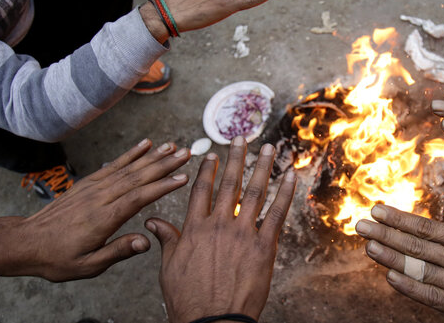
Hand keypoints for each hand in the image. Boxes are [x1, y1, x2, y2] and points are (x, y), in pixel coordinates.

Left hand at [0, 139, 190, 281]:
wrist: (26, 243)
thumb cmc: (58, 258)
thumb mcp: (87, 265)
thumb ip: (117, 251)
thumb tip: (145, 241)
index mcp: (103, 219)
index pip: (138, 198)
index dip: (162, 186)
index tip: (183, 177)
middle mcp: (100, 198)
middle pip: (138, 177)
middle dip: (164, 164)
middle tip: (187, 153)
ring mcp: (93, 188)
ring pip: (128, 168)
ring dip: (152, 156)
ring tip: (172, 146)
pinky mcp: (88, 184)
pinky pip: (113, 165)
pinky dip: (130, 154)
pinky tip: (145, 145)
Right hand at [146, 136, 296, 322]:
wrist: (213, 321)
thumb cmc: (189, 299)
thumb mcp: (169, 268)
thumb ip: (167, 240)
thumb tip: (153, 221)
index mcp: (195, 229)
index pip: (201, 190)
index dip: (208, 170)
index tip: (212, 154)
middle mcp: (219, 226)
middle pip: (229, 184)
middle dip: (236, 158)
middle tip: (241, 138)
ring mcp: (243, 234)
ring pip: (254, 192)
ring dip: (263, 167)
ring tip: (268, 148)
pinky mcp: (264, 247)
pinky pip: (277, 213)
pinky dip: (285, 193)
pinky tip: (290, 176)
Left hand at [355, 185, 443, 322]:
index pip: (425, 227)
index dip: (397, 218)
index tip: (376, 210)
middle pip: (414, 247)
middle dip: (383, 235)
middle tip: (360, 225)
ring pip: (416, 270)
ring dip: (389, 258)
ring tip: (369, 248)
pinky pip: (429, 297)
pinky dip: (409, 287)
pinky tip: (392, 277)